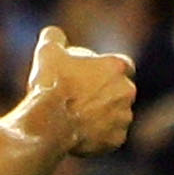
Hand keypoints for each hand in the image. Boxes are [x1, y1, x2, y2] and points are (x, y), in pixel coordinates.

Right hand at [30, 26, 134, 156]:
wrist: (50, 122)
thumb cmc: (50, 84)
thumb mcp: (47, 52)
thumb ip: (54, 37)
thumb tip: (54, 34)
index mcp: (116, 68)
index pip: (124, 65)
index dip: (111, 70)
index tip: (97, 75)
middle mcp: (126, 91)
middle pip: (122, 91)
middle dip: (108, 94)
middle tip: (87, 98)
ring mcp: (124, 118)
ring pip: (117, 115)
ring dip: (104, 115)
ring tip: (83, 118)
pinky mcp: (117, 140)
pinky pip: (110, 137)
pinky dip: (99, 136)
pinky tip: (83, 134)